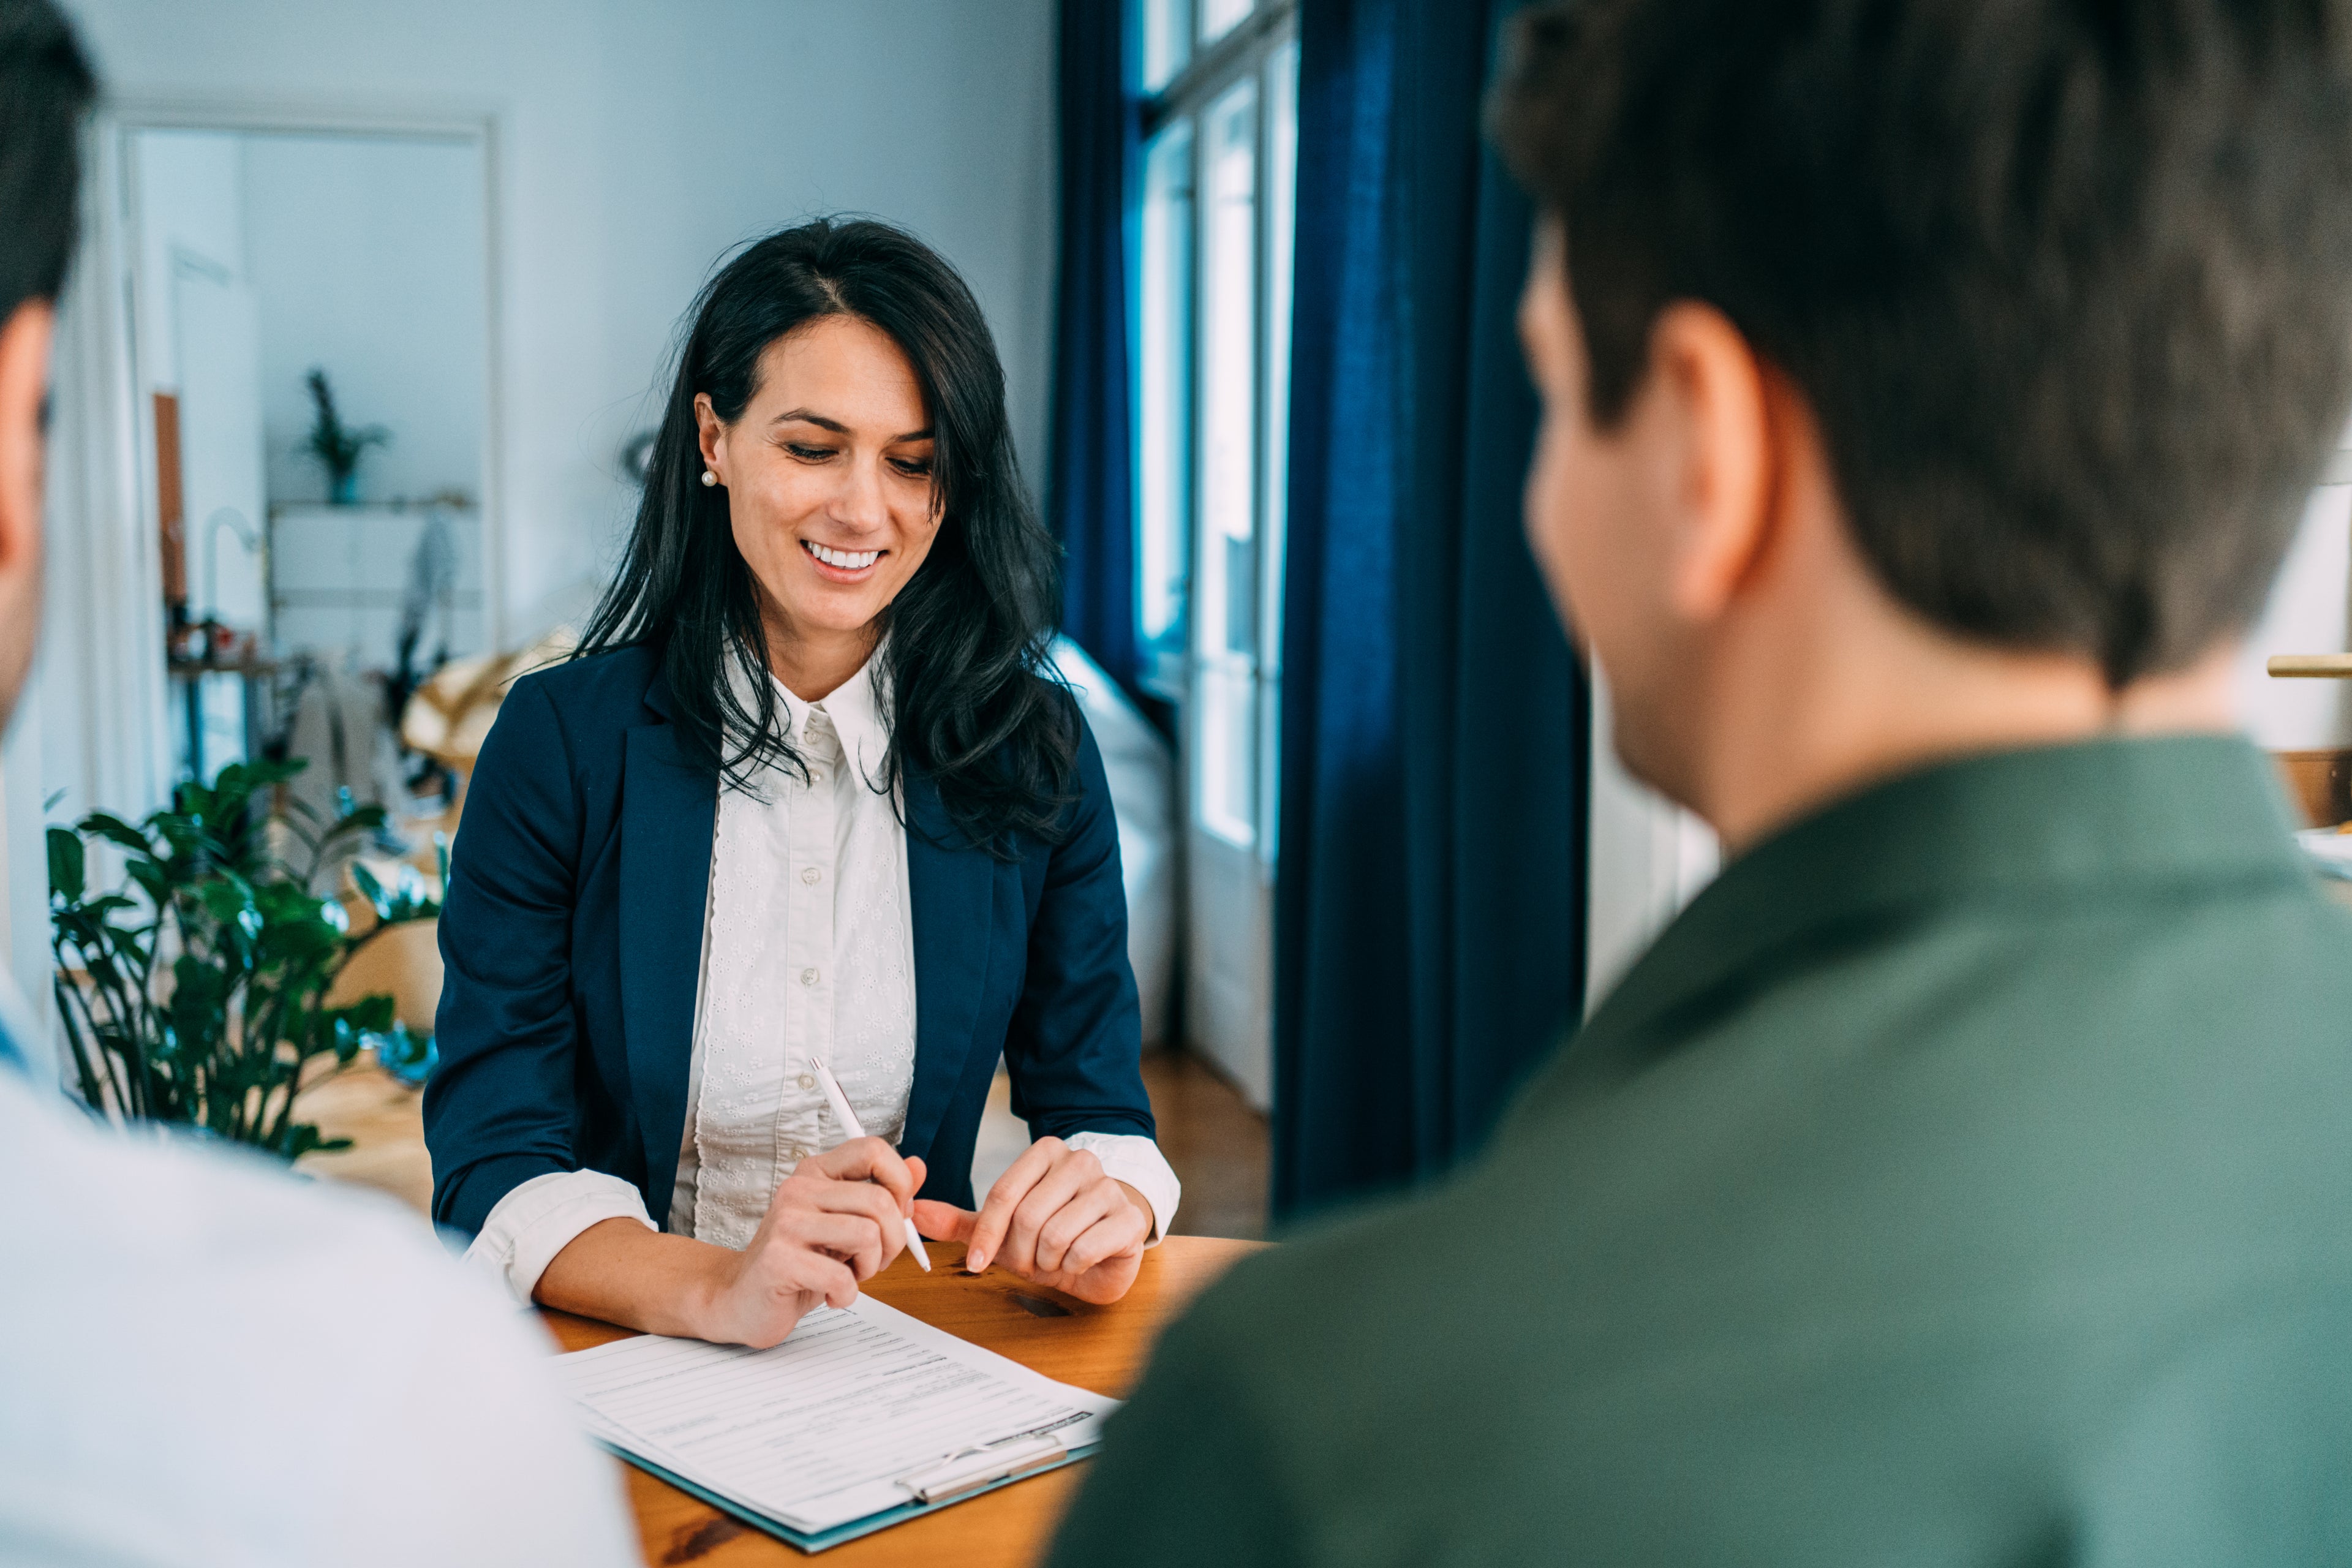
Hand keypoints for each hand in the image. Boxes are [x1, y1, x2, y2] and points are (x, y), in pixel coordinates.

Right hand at [691, 1140, 925, 1347]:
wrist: (742, 1299)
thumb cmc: (799, 1262)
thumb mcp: (845, 1224)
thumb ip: (882, 1194)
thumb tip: (918, 1166)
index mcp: (816, 1172)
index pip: (873, 1149)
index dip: (900, 1183)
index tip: (897, 1214)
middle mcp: (799, 1189)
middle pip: (881, 1200)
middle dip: (893, 1241)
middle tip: (874, 1261)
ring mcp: (786, 1222)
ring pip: (868, 1234)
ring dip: (871, 1267)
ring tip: (850, 1276)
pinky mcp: (778, 1259)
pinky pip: (842, 1276)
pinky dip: (847, 1295)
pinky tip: (830, 1295)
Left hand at [914, 1137, 1150, 1304]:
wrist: (1104, 1255)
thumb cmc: (1051, 1236)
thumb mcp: (1002, 1229)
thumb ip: (960, 1221)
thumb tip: (916, 1211)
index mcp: (1047, 1152)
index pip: (1003, 1194)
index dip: (987, 1236)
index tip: (975, 1263)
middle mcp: (1080, 1161)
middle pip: (1027, 1217)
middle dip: (1021, 1253)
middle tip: (1031, 1260)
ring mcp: (1109, 1187)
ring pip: (1055, 1234)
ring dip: (1048, 1262)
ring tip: (1056, 1259)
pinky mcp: (1129, 1219)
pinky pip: (1084, 1249)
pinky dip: (1074, 1267)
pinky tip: (1081, 1262)